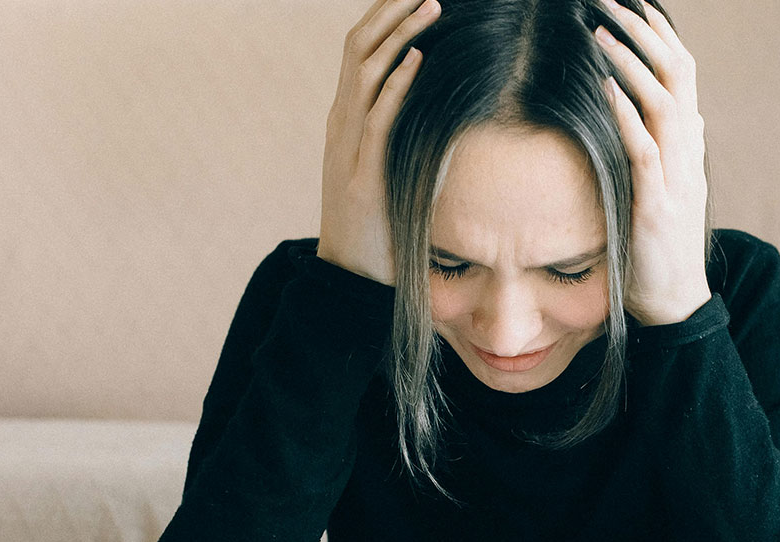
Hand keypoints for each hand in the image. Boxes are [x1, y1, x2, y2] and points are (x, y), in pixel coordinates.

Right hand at [317, 0, 441, 285]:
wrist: (352, 275)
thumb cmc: (379, 221)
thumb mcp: (387, 166)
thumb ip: (401, 134)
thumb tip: (438, 107)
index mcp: (346, 118)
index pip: (360, 51)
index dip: (385, 17)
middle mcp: (341, 123)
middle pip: (359, 48)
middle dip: (391, 11)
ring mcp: (348, 147)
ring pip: (366, 72)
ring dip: (401, 34)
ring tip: (432, 5)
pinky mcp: (362, 174)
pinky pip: (378, 118)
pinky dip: (397, 84)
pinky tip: (420, 59)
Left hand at [596, 0, 710, 325]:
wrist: (674, 301)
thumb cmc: (662, 246)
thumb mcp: (673, 189)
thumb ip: (678, 150)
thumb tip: (689, 115)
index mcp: (689, 146)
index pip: (682, 74)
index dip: (660, 36)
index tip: (634, 4)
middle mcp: (689, 153)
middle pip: (677, 74)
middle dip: (644, 32)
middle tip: (610, 1)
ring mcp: (678, 178)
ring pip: (663, 102)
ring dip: (630, 62)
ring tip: (598, 31)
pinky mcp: (659, 205)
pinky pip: (645, 149)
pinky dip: (626, 114)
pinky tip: (604, 86)